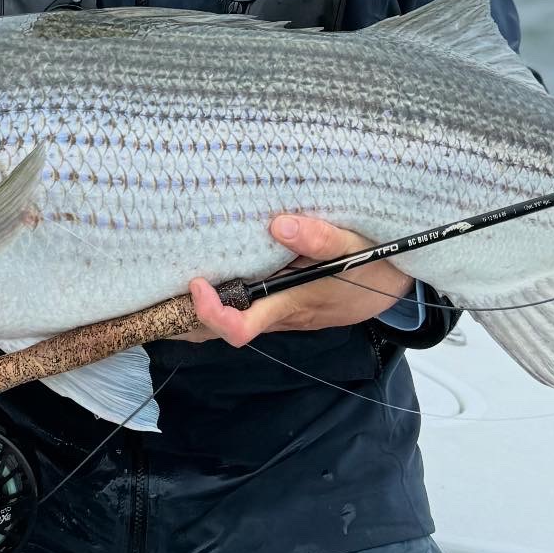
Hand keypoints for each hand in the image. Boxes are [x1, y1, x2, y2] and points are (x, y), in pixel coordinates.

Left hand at [185, 215, 410, 346]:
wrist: (400, 283)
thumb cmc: (378, 266)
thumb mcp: (357, 248)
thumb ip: (321, 238)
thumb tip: (278, 223)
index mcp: (291, 305)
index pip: (239, 327)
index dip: (210, 313)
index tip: (197, 282)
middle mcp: (278, 314)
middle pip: (219, 329)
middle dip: (182, 316)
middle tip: (153, 287)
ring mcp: (279, 310)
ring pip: (228, 318)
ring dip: (196, 306)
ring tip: (164, 279)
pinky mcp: (283, 301)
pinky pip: (244, 305)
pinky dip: (220, 295)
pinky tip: (205, 270)